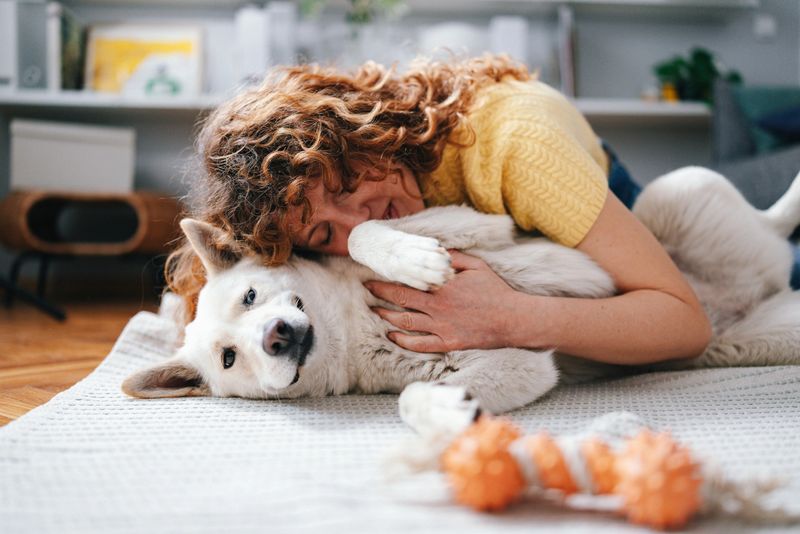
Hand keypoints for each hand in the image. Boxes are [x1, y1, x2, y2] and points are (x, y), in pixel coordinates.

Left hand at [365, 251, 521, 352]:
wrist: (513, 319)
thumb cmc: (496, 291)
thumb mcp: (477, 266)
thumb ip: (454, 258)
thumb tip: (435, 251)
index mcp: (443, 286)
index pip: (409, 280)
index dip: (390, 277)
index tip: (376, 273)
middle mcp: (438, 306)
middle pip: (401, 299)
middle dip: (381, 293)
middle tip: (367, 290)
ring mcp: (442, 326)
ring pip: (406, 322)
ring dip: (387, 316)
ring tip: (374, 311)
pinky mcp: (448, 342)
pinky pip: (420, 344)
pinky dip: (403, 341)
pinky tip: (392, 336)